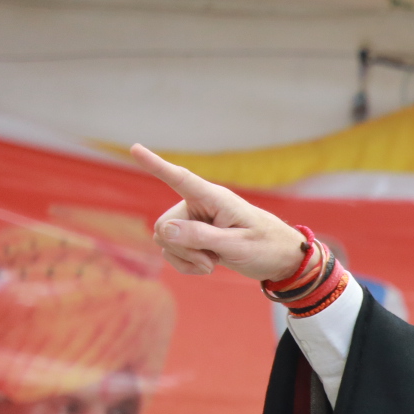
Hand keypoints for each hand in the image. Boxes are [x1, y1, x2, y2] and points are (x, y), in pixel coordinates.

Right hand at [130, 145, 306, 283]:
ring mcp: (192, 221)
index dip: (156, 165)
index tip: (134, 148)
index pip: (181, 179)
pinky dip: (186, 264)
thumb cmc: (266, 246)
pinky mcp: (190, 237)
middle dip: (184, 249)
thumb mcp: (238, 245)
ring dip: (187, 258)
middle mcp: (197, 205)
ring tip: (214, 260)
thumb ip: (202, 237)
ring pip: (164, 241)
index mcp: (214, 198)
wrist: (278, 259)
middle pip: (164, 227)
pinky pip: (171, 253)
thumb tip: (163, 232)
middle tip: (213, 259)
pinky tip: (207, 264)